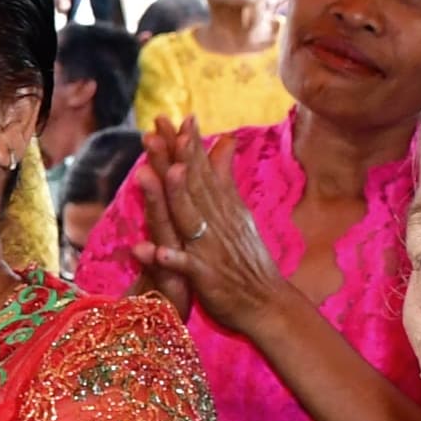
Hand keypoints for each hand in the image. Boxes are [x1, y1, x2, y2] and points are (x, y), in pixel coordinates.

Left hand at [135, 124, 290, 336]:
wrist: (269, 304)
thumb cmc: (248, 259)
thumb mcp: (237, 213)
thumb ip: (225, 177)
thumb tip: (223, 140)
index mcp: (221, 208)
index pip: (201, 170)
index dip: (186, 143)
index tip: (171, 116)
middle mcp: (216, 223)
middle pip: (191, 185)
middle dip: (172, 155)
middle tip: (155, 128)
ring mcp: (210, 249)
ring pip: (188, 219)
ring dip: (172, 196)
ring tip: (154, 173)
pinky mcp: (207, 278)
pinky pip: (185, 267)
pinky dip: (170, 259)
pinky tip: (151, 250)